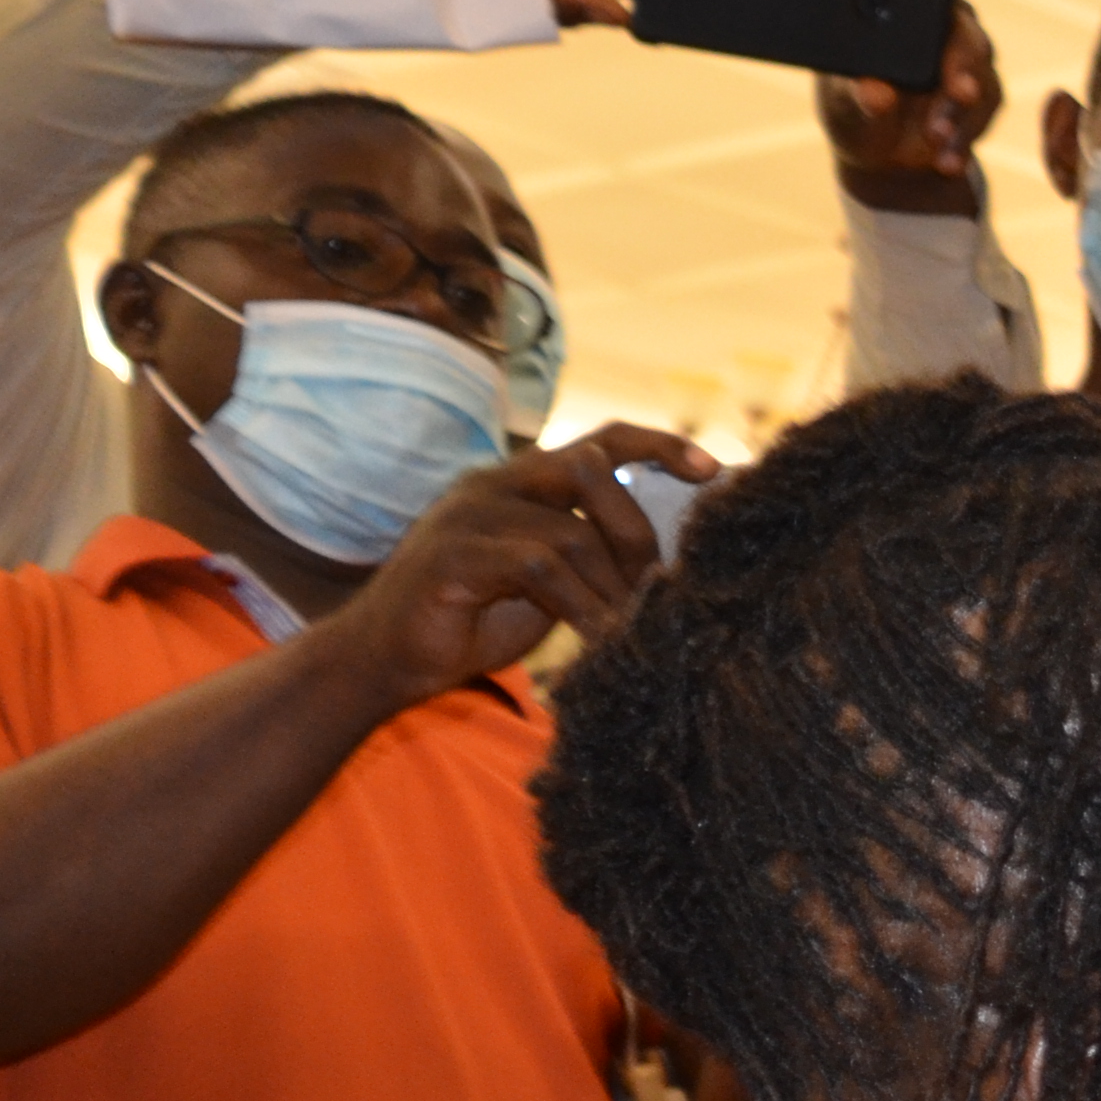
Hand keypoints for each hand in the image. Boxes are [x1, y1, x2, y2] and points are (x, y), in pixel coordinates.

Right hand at [319, 424, 718, 707]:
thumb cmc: (473, 620)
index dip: (657, 445)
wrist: (389, 658)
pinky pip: (540, 569)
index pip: (600, 441)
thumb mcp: (550, 582)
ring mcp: (470, 514)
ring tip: (631, 632)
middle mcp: (496, 483)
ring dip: (613, 589)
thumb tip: (668, 564)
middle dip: (638, 533)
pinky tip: (600, 640)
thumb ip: (594, 557)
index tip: (711, 469)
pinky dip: (581, 607)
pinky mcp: (455, 554)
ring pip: (573, 533)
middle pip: (594, 472)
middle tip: (656, 592)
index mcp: (522, 481)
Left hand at [817, 0, 1000, 215]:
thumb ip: (855, 94)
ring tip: (936, 136)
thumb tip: (876, 92)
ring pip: (978, 68)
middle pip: (960, 20)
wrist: (883, 158)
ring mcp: (962, 55)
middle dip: (960, 56)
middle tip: (954, 86)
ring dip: (959, 107)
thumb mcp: (841, 103)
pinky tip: (945, 159)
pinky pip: (984, 109)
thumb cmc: (853, 110)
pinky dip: (964, 137)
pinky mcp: (981, 93)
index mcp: (892, 2)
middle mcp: (934, 19)